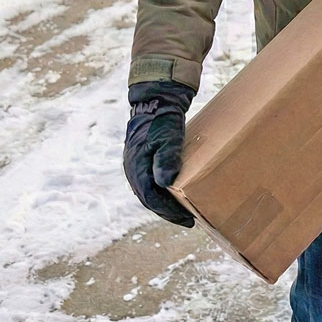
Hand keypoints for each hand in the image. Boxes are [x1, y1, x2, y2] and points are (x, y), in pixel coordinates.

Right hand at [123, 80, 195, 226]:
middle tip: (188, 220)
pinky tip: (173, 194)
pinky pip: (150, 182)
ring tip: (183, 212)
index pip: (151, 198)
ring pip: (149, 192)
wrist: (155, 100)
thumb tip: (165, 183)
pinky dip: (161, 192)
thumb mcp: (169, 137)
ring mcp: (135, 165)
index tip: (187, 219)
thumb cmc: (163, 119)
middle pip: (149, 199)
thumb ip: (167, 158)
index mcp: (137, 167)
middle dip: (168, 211)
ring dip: (164, 204)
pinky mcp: (141, 160)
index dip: (169, 211)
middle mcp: (133, 169)